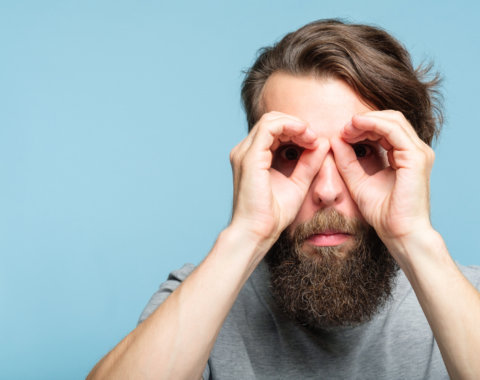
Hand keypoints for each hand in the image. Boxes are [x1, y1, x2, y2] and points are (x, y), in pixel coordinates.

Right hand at [230, 111, 328, 246]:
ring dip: (295, 124)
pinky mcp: (250, 157)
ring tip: (311, 137)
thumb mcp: (297, 183)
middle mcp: (244, 151)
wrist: (257, 232)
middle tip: (314, 138)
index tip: (314, 142)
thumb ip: (308, 163)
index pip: (274, 130)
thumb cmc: (272, 215)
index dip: (296, 130)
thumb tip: (322, 143)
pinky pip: (270, 127)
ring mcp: (245, 152)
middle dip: (296, 125)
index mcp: (252, 157)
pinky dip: (290, 127)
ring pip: (271, 120)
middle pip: (272, 121)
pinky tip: (305, 137)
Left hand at [331, 110, 434, 250]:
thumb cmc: (382, 213)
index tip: (342, 133)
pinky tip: (354, 127)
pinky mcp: (415, 157)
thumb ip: (347, 160)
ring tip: (346, 128)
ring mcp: (418, 152)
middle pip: (390, 119)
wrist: (398, 233)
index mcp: (405, 156)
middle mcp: (415, 151)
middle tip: (343, 128)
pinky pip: (392, 130)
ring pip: (392, 119)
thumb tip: (335, 139)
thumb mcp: (357, 181)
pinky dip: (372, 124)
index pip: (386, 128)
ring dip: (366, 120)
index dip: (363, 126)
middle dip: (364, 120)